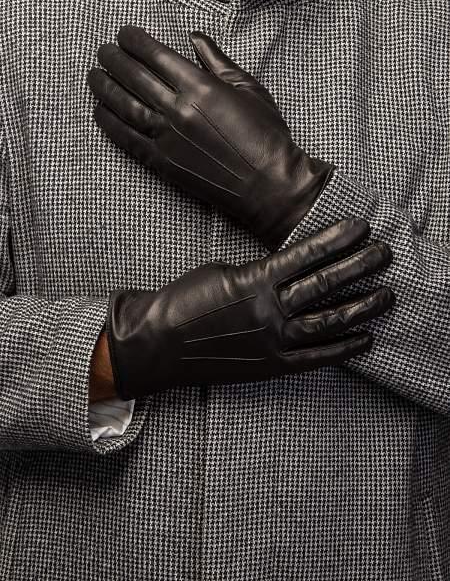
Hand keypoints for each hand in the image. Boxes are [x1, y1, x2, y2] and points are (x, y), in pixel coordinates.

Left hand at [88, 26, 335, 250]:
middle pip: (133, 77)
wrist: (268, 186)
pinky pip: (126, 140)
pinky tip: (99, 113)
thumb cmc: (266, 137)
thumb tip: (194, 39)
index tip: (124, 35)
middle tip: (103, 52)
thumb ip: (217, 61)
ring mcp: (167, 139)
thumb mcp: (249, 89)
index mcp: (200, 87)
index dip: (133, 41)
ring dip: (104, 88)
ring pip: (123, 106)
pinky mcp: (163, 164)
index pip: (154, 55)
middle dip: (113, 59)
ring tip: (94, 77)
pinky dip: (109, 124)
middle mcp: (177, 110)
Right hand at [106, 218, 394, 399]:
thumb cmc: (185, 300)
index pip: (307, 255)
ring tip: (386, 296)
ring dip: (361, 308)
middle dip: (360, 267)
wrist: (159, 343)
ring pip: (328, 322)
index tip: (362, 228)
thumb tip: (285, 273)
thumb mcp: (222, 271)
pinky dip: (343, 349)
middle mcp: (271, 309)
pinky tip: (365, 339)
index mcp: (257, 279)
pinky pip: (315, 358)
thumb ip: (259, 272)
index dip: (338, 240)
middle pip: (325, 285)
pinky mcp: (272, 364)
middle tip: (385, 254)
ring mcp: (273, 340)